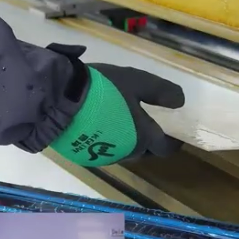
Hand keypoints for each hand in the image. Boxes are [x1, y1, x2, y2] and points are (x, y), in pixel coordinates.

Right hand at [49, 48, 184, 166]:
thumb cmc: (103, 90)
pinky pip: (102, 150)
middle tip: (147, 123)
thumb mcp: (136, 82)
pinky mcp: (83, 155)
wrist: (58, 100)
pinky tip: (100, 126)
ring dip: (127, 141)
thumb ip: (160, 92)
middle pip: (144, 152)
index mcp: (142, 138)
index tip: (173, 134)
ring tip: (122, 123)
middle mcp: (125, 153)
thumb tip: (180, 102)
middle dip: (149, 141)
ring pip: (123, 152)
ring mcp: (102, 156)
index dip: (172, 142)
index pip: (165, 148)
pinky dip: (106, 140)